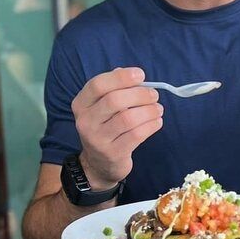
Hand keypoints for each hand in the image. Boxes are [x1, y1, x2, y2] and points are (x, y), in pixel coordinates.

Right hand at [71, 67, 162, 189]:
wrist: (99, 163)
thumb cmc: (106, 126)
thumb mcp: (103, 107)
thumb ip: (115, 88)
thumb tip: (133, 75)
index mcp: (81, 104)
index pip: (98, 85)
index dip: (121, 77)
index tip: (141, 75)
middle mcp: (85, 121)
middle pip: (115, 100)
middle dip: (140, 94)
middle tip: (154, 95)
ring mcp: (98, 139)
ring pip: (128, 118)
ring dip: (149, 110)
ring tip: (158, 109)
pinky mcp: (113, 153)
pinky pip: (137, 135)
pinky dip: (151, 125)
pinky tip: (156, 122)